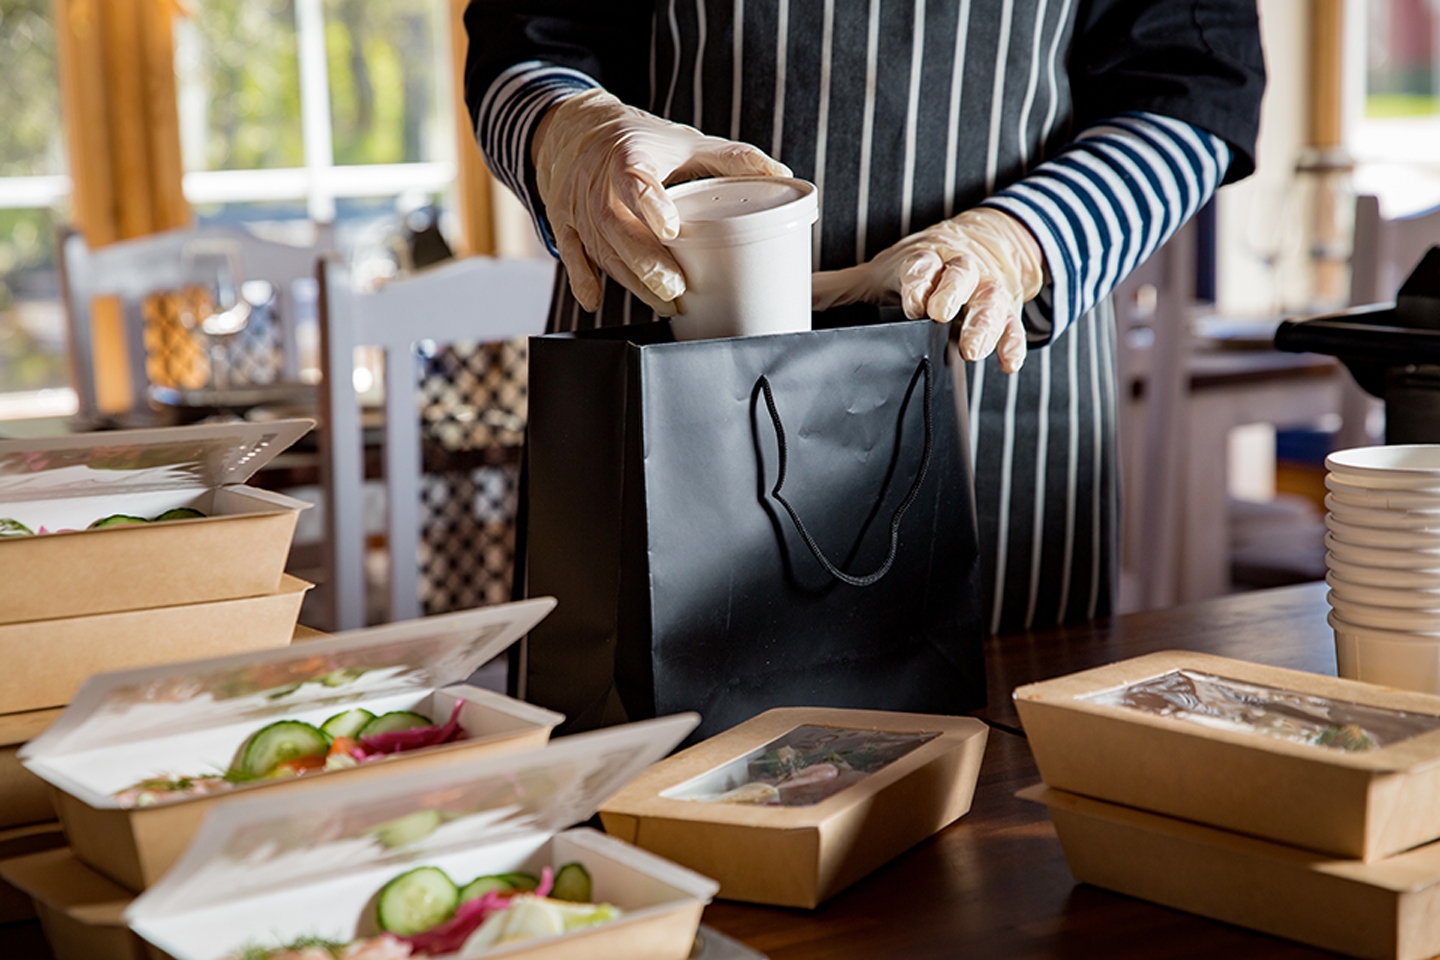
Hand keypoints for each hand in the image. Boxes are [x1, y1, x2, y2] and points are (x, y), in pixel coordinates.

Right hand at [533, 89, 790, 315]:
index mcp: (628, 155)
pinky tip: (595, 300)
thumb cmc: (642, 142)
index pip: (635, 180)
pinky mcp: (564, 224)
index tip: (670, 229)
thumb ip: (732, 158)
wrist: (577, 131)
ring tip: (664, 304)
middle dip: (645, 263)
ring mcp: (577, 206)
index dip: (651, 205)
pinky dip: (583, 279)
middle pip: (615, 227)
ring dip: (629, 280)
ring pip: (598, 248)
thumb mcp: (686, 142)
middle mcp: (596, 181)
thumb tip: (781, 174)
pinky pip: (571, 255)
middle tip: (675, 290)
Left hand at [811, 208, 1043, 372]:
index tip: (911, 302)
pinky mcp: (1008, 311)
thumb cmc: (922, 266)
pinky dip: (1013, 343)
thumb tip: (791, 295)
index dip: (918, 281)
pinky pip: (1014, 326)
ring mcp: (986, 290)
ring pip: (991, 300)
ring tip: (973, 348)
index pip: (921, 265)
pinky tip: (1007, 363)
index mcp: (925, 259)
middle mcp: (960, 270)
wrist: (982, 242)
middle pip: (961, 275)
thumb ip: (839, 287)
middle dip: (952, 294)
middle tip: (941, 314)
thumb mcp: (881, 272)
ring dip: (983, 323)